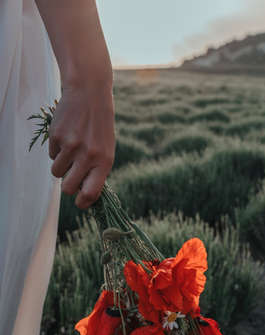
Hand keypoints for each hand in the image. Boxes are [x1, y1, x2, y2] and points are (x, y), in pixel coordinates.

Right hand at [49, 83, 114, 208]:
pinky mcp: (57, 136)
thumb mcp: (106, 149)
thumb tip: (84, 194)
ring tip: (70, 152)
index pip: (91, 192)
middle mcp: (88, 155)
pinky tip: (66, 136)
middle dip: (67, 187)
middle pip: (69, 188)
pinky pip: (51, 155)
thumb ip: (97, 171)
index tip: (80, 202)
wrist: (90, 94)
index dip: (83, 202)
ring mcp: (71, 146)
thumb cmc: (100, 127)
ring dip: (61, 167)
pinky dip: (57, 150)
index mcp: (104, 161)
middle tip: (70, 178)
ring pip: (56, 172)